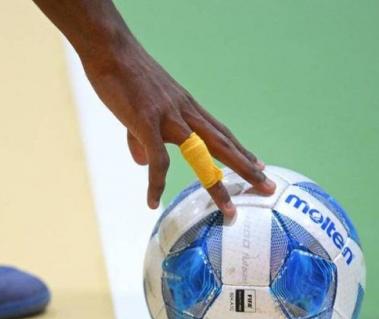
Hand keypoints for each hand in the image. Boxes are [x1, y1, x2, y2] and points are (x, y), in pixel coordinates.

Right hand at [80, 40, 274, 215]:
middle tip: (267, 187)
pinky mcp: (146, 122)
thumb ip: (142, 138)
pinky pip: (157, 159)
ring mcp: (168, 117)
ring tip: (228, 207)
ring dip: (216, 182)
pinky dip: (156, 183)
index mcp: (186, 107)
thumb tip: (143, 162)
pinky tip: (152, 201)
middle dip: (246, 168)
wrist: (111, 51)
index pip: (221, 132)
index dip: (241, 150)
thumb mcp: (139, 109)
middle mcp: (185, 112)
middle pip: (223, 144)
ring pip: (201, 154)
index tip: (258, 166)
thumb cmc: (123, 76)